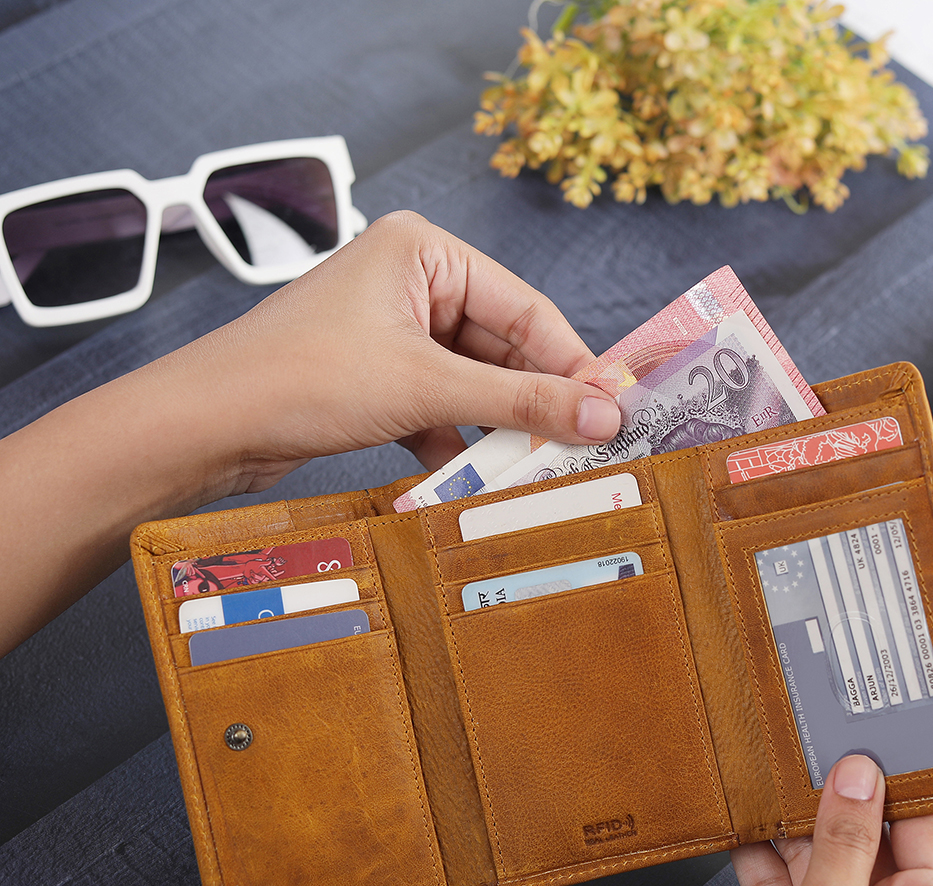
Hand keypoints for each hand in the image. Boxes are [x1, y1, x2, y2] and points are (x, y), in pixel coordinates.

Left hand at [0, 212, 620, 653]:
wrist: (204, 426)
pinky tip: (470, 473)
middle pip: (501, 346)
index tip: (614, 411)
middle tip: (583, 448)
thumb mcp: (425, 388)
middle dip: (534, 401)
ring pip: (471, 381)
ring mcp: (391, 330)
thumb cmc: (303, 380)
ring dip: (497, 426)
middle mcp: (410, 281)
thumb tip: (604, 415)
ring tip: (535, 467)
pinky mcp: (374, 374)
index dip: (573, 364)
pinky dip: (454, 438)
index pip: (525, 310)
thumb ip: (519, 400)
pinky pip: (438, 403)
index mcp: (424, 252)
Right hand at [710, 755, 932, 885]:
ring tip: (766, 781)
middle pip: (874, 836)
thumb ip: (841, 845)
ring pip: (827, 859)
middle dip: (834, 796)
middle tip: (802, 748)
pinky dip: (766, 861)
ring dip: (793, 827)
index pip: (929, 824)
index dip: (900, 774)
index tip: (868, 730)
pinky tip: (743, 831)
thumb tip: (857, 775)